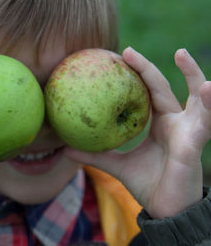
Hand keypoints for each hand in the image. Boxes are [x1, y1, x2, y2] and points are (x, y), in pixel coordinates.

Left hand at [64, 47, 210, 218]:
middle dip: (147, 68)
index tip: (119, 57)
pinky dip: (208, 105)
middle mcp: (175, 122)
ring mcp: (188, 130)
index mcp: (158, 123)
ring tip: (181, 53)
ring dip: (193, 75)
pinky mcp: (195, 143)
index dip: (136, 75)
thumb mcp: (117, 165)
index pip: (148, 92)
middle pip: (163, 88)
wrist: (166, 209)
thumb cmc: (148, 184)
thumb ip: (96, 155)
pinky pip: (204, 122)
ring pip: (195, 98)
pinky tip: (208, 88)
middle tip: (128, 51)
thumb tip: (63, 150)